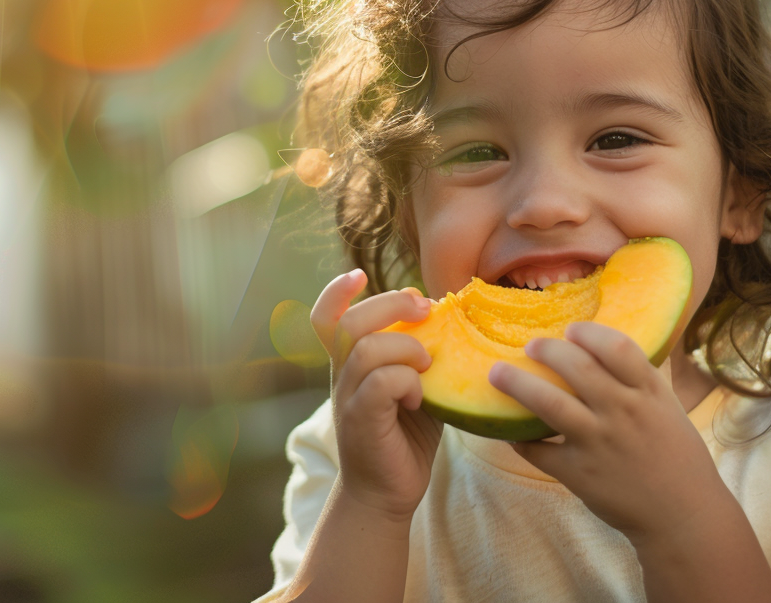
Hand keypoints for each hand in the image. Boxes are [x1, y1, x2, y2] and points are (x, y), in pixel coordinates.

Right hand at [310, 269, 442, 521]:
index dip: (336, 290)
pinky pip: (381, 382)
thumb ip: (418, 352)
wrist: (386, 495)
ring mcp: (347, 397)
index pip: (325, 316)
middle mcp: (341, 375)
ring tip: (428, 366)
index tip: (361, 275)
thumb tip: (445, 314)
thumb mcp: (413, 385)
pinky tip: (421, 398)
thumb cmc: (405, 437)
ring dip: (407, 348)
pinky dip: (408, 381)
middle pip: (350, 320)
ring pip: (367, 348)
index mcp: (349, 362)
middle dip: (392, 305)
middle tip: (426, 311)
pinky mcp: (361, 420)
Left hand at [487, 321, 723, 543]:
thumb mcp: (668, 408)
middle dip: (547, 350)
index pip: (616, 347)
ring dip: (518, 385)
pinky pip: (539, 452)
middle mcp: (623, 412)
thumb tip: (609, 345)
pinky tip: (508, 431)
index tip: (571, 330)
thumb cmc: (678, 457)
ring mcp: (599, 443)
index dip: (589, 333)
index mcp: (648, 393)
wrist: (684, 515)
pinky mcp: (580, 473)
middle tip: (530, 345)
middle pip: (577, 367)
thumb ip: (641, 379)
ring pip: (550, 405)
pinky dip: (519, 440)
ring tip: (496, 373)